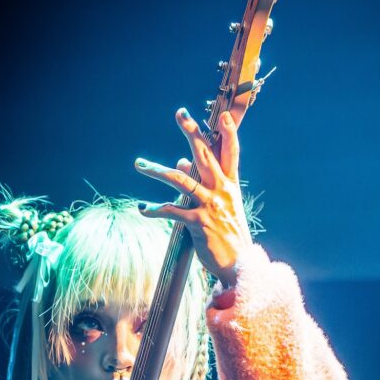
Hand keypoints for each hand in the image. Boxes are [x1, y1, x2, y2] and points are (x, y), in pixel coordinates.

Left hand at [134, 107, 253, 288]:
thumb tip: (180, 160)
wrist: (239, 265)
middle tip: (180, 114)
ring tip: (140, 165)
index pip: (231, 153)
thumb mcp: (221, 206)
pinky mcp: (199, 223)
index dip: (228, 133)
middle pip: (206, 155)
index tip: (223, 115)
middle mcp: (222, 191)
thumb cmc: (229, 235)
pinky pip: (172, 211)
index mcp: (230, 185)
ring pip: (182, 180)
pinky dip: (155, 209)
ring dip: (157, 171)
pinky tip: (142, 207)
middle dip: (192, 133)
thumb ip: (201, 182)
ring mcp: (211, 206)